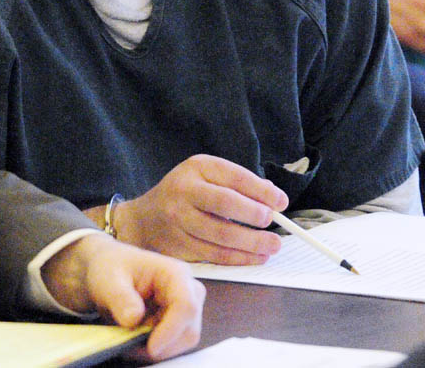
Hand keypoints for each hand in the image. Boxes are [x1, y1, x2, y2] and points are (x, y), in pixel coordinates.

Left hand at [41, 234, 204, 361]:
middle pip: (190, 328)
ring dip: (159, 348)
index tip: (149, 347)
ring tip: (129, 344)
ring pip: (184, 339)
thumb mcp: (107, 279)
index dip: (171, 331)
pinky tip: (134, 342)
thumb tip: (134, 318)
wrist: (102, 269)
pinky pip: (174, 342)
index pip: (186, 306)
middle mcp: (188, 288)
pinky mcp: (179, 319)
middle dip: (163, 343)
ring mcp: (186, 305)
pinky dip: (156, 347)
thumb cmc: (106, 267)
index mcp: (174, 272)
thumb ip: (120, 297)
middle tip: (131, 349)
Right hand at [97, 154, 287, 264]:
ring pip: (221, 234)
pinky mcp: (178, 245)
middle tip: (272, 223)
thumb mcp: (206, 176)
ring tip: (272, 246)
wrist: (144, 219)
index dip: (261, 191)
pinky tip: (254, 257)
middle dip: (254, 214)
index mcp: (196, 167)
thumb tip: (273, 196)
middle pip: (225, 203)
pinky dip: (239, 258)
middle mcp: (184, 190)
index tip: (281, 202)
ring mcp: (178, 218)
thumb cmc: (184, 195)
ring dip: (252, 243)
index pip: (234, 176)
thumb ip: (238, 184)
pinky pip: (214, 255)